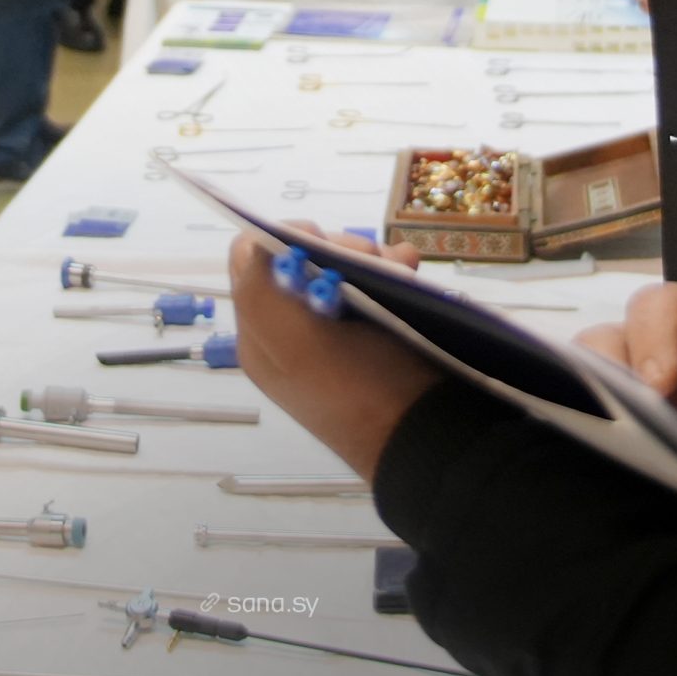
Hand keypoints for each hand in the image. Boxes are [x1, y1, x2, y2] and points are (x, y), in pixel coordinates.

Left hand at [229, 225, 443, 478]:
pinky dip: (394, 272)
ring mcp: (334, 332)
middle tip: (373, 257)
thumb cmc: (358, 390)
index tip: (321, 241)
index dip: (281, 238)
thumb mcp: (295, 344)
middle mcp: (292, 330)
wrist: (425, 438)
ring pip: (342, 268)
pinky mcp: (373, 333)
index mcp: (261, 335)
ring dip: (372, 256)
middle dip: (337, 246)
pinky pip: (375, 286)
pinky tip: (412, 270)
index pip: (251, 258)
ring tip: (402, 265)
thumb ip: (260, 290)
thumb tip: (261, 243)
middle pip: (299, 258)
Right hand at [575, 281, 676, 492]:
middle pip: (604, 339)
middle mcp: (646, 344)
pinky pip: (581, 415)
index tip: (658, 383)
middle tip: (630, 418)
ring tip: (619, 440)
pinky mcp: (609, 418)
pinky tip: (607, 452)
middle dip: (609, 374)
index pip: (658, 307)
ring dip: (593, 404)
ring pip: (580, 375)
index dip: (651, 337)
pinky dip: (586, 430)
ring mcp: (621, 381)